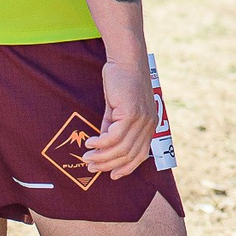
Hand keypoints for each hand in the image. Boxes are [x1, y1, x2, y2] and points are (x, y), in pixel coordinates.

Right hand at [82, 56, 157, 178]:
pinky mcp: (131, 113)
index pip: (140, 155)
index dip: (125, 168)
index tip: (111, 175)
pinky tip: (89, 143)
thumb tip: (102, 147)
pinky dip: (99, 143)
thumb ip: (112, 127)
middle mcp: (149, 125)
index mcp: (150, 126)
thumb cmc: (121, 82)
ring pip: (120, 149)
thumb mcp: (117, 110)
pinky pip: (113, 137)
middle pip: (128, 155)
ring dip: (101, 156)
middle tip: (90, 165)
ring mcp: (141, 120)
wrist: (126, 60)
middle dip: (108, 165)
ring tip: (86, 156)